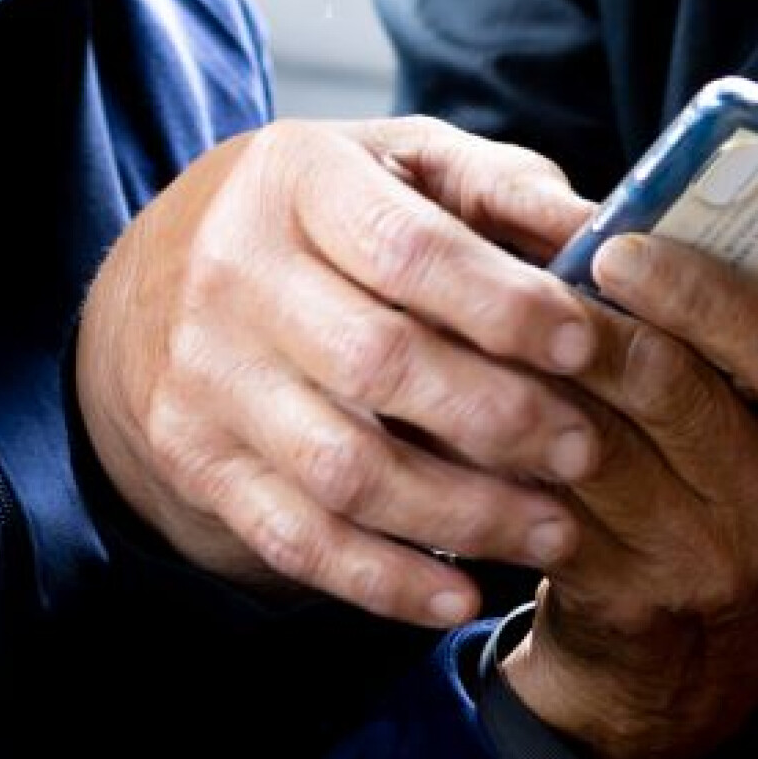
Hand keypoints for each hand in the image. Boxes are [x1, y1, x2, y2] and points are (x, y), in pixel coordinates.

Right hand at [75, 116, 607, 627]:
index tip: (585, 344)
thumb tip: (606, 233)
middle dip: (497, 416)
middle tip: (588, 448)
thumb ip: (500, 188)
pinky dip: (385, 580)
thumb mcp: (397, 162)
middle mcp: (233, 276)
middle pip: (377, 363)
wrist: (152, 285)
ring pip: (343, 469)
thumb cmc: (318, 217)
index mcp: (296, 179)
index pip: (406, 246)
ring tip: (555, 531)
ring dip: (462, 513)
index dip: (502, 303)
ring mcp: (206, 378)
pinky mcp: (197, 463)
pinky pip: (296, 540)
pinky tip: (463, 596)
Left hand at [503, 228, 757, 758]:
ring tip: (493, 323)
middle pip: (673, 392)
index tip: (627, 244)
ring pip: (598, 446)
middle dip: (599, 324)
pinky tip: (472, 406)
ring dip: (537, 380)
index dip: (704, 294)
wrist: (698, 666)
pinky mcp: (619, 601)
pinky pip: (548, 509)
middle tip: (537, 274)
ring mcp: (697, 561)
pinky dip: (506, 452)